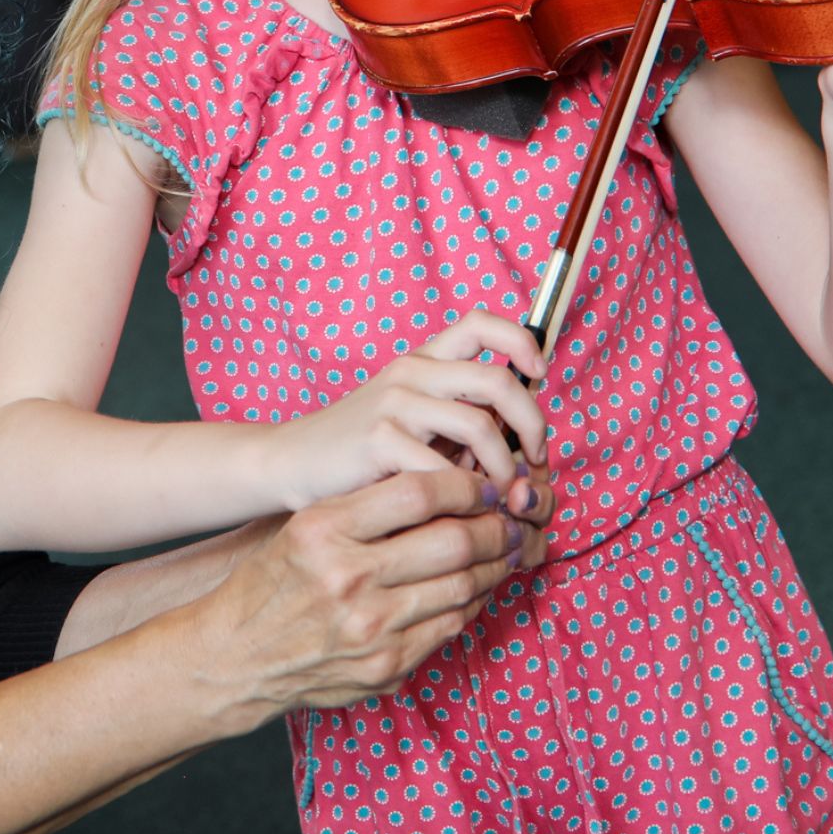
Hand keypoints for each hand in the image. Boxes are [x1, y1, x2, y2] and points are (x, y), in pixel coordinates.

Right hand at [195, 464, 554, 722]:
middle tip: (506, 517)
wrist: (235, 656)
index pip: (417, 493)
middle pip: (452, 542)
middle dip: (492, 526)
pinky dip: (474, 602)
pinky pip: (451, 627)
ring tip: (502, 549)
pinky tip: (477, 587)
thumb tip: (446, 482)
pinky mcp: (387, 667)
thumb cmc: (272, 581)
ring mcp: (370, 628)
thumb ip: (366, 504)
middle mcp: (347, 579)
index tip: (479, 485)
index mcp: (323, 531)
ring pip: (462, 587)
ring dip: (494, 566)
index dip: (463, 485)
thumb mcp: (304, 525)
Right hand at [270, 314, 547, 506]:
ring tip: (501, 495)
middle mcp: (410, 371)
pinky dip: (465, 494)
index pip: (480, 323)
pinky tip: (463, 510)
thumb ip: (456, 418)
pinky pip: (442, 467)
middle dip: (532, 423)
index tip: (539, 375)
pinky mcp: (379, 439)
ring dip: (504, 467)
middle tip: (534, 460)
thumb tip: (521, 442)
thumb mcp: (409, 417)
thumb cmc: (360, 449)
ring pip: (479, 424)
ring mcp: (394, 403)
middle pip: (496, 379)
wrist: (293, 462)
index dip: (521, 341)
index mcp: (422, 360)